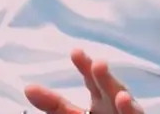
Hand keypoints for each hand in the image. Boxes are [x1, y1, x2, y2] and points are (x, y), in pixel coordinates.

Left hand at [25, 49, 144, 113]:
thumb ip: (52, 103)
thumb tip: (28, 88)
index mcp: (100, 98)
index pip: (92, 79)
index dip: (85, 65)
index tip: (76, 51)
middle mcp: (115, 105)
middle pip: (111, 89)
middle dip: (106, 78)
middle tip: (99, 64)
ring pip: (129, 108)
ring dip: (127, 103)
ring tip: (122, 96)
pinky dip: (132, 112)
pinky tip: (126, 104)